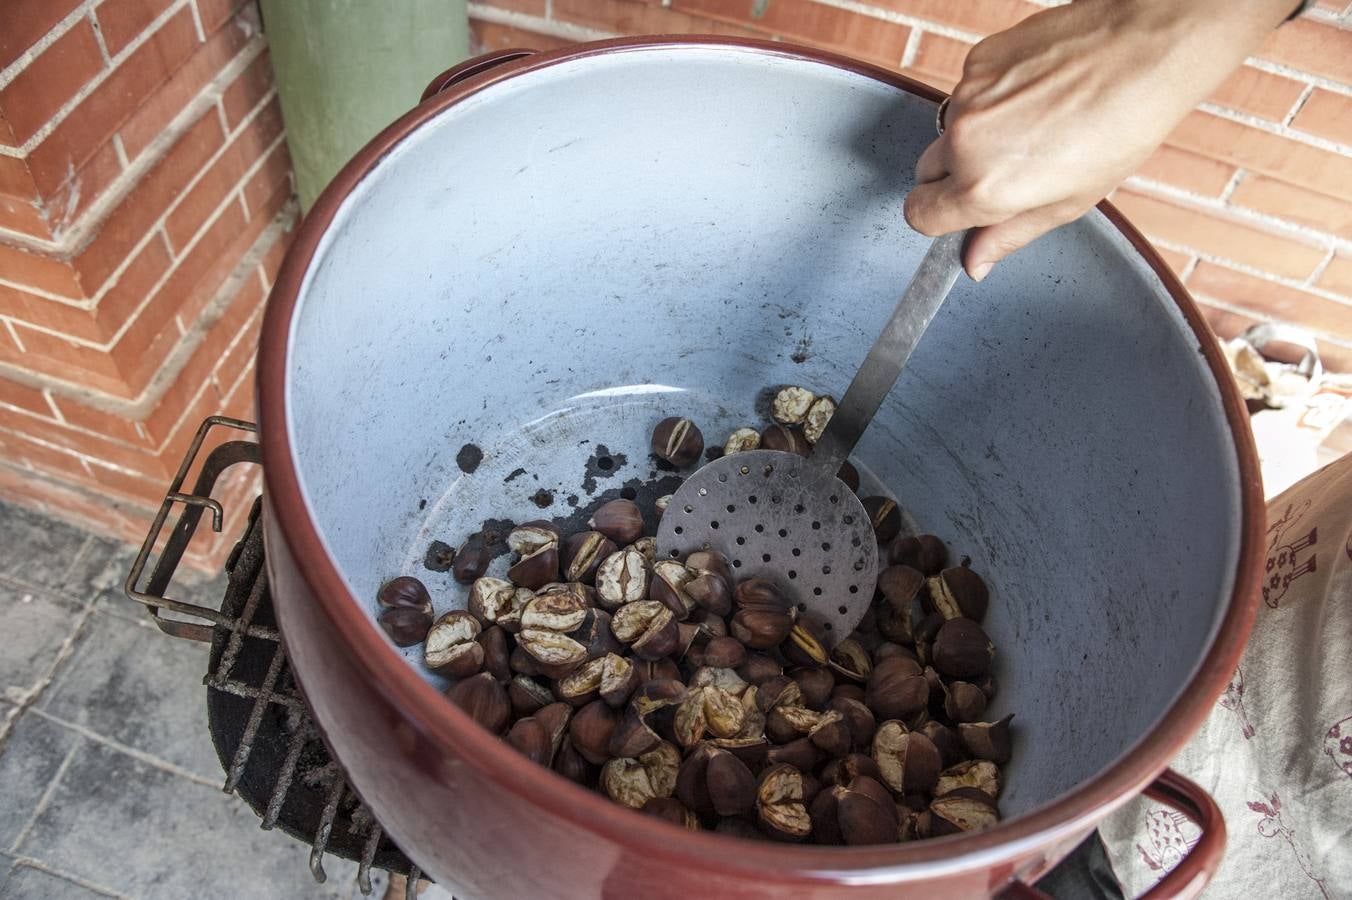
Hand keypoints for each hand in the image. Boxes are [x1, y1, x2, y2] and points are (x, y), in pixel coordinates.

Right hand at [904, 0, 1296, 280]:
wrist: (1143, 50)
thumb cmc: (1121, 126)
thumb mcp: (1069, 202)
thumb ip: (1010, 235)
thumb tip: (975, 261)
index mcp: (984, 188)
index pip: (919, 215)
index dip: (939, 216)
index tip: (958, 211)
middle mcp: (965, 142)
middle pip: (927, 172)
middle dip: (954, 176)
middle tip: (1006, 168)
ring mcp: (968, 96)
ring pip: (948, 129)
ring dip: (975, 134)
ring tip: (1031, 124)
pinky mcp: (978, 60)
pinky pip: (968, 91)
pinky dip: (991, 97)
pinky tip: (1033, 93)